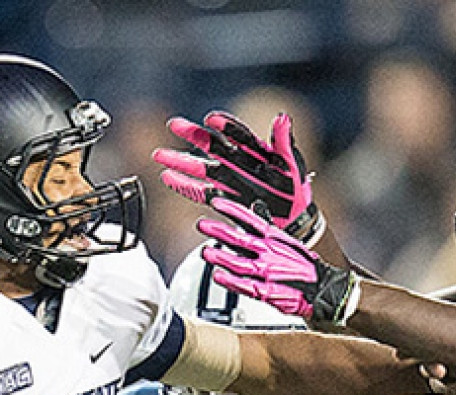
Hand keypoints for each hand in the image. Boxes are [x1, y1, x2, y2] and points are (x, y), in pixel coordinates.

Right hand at [154, 111, 319, 239]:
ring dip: (181, 161)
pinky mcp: (222, 197)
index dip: (225, 125)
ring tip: (160, 155)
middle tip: (174, 124)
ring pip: (200, 167)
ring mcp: (227, 178)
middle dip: (193, 134)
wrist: (293, 216)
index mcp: (254, 148)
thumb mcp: (293, 164)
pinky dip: (185, 186)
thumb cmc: (295, 186)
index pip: (236, 133)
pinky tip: (168, 178)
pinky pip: (201, 191)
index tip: (212, 119)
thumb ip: (284, 142)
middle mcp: (236, 160)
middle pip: (211, 145)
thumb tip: (282, 117)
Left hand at [199, 197, 357, 324]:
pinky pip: (243, 285)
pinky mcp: (266, 291)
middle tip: (201, 224)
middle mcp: (269, 253)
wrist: (326, 289)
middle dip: (217, 230)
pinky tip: (217, 276)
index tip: (216, 203)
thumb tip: (256, 219)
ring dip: (218, 256)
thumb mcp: (290, 244)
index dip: (232, 210)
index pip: (250, 220)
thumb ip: (270, 234)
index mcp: (276, 239)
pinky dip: (228, 280)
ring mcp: (266, 272)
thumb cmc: (307, 269)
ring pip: (236, 262)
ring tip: (205, 252)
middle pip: (238, 239)